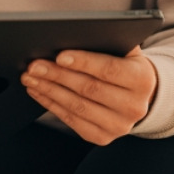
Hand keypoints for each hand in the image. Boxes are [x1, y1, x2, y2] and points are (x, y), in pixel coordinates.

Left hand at [21, 46, 157, 144]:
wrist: (140, 97)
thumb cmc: (126, 66)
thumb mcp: (126, 51)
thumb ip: (107, 42)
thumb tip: (71, 36)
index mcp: (142, 80)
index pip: (109, 69)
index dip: (83, 62)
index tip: (59, 56)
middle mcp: (134, 106)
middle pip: (89, 89)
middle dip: (57, 76)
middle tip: (34, 66)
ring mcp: (118, 125)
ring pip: (77, 106)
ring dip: (49, 91)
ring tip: (31, 78)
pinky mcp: (103, 137)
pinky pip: (72, 120)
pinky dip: (51, 105)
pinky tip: (39, 92)